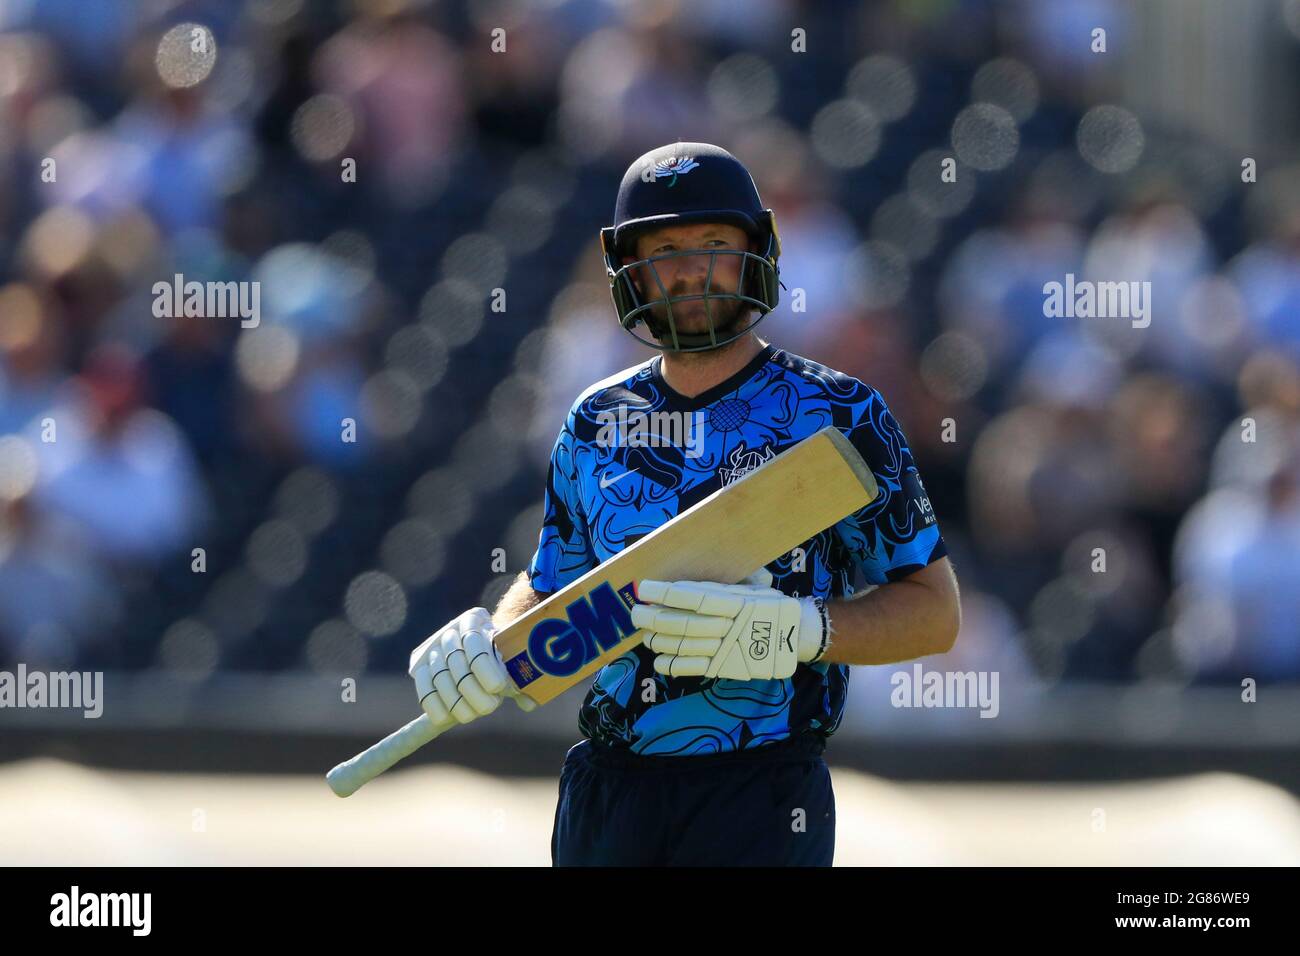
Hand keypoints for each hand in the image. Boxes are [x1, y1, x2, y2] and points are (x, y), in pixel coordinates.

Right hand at [408, 607, 537, 725]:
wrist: (480, 647)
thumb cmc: (501, 656)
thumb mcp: (513, 659)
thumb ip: (521, 680)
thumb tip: (530, 704)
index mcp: (475, 620)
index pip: (474, 641)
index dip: (485, 666)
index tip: (498, 687)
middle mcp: (451, 630)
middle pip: (457, 662)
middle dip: (472, 690)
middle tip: (488, 708)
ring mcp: (434, 648)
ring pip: (439, 676)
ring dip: (455, 701)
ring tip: (471, 715)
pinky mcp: (421, 666)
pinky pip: (422, 685)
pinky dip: (432, 703)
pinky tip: (444, 718)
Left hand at [631, 569, 830, 679]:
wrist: (794, 636)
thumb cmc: (770, 605)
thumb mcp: (758, 585)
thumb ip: (734, 575)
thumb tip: (719, 557)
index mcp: (734, 601)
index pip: (693, 597)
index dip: (665, 594)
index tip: (644, 589)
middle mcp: (728, 625)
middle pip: (682, 623)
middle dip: (653, 619)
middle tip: (635, 613)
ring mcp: (725, 649)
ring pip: (683, 646)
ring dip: (658, 639)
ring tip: (644, 632)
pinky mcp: (724, 667)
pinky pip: (692, 668)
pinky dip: (672, 664)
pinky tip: (658, 657)